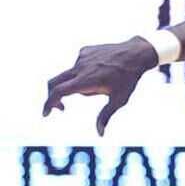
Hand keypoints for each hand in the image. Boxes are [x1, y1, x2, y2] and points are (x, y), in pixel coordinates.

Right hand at [43, 38, 157, 134]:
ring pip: (71, 76)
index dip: (49, 103)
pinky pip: (78, 66)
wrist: (137, 53)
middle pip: (55, 82)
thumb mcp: (120, 99)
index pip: (59, 91)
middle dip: (53, 96)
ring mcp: (81, 57)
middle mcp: (80, 67)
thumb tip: (100, 134)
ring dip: (79, 83)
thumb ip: (106, 116)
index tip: (46, 113)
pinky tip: (102, 71)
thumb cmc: (130, 79)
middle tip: (62, 108)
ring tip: (103, 83)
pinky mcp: (84, 50)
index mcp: (87, 80)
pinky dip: (84, 72)